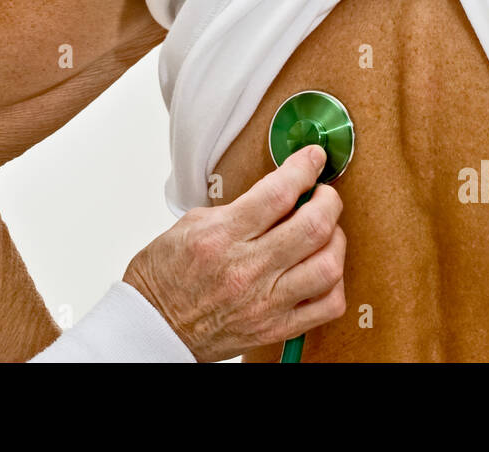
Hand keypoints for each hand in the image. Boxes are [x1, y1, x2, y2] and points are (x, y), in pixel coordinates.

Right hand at [122, 145, 345, 361]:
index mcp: (222, 237)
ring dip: (335, 240)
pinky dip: (335, 282)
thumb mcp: (191, 224)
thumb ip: (238, 207)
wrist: (153, 327)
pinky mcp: (275, 328)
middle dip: (328, 200)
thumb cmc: (165, 277)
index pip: (278, 193)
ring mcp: (265, 303)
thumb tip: (279, 191)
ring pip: (327, 266)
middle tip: (322, 193)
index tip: (313, 158)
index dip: (304, 168)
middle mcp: (247, 270)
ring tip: (325, 231)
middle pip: (312, 226)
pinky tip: (323, 269)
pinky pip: (327, 305)